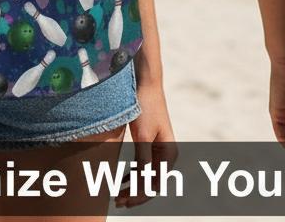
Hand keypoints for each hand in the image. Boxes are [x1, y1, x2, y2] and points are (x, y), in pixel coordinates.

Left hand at [115, 76, 176, 208]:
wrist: (146, 84)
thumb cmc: (145, 108)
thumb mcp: (143, 136)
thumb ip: (143, 162)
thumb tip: (141, 186)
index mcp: (169, 154)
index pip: (154, 184)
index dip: (139, 196)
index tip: (122, 201)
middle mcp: (168, 154)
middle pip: (152, 183)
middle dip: (135, 194)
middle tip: (116, 201)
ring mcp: (160, 149)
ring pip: (147, 176)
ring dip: (133, 186)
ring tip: (117, 194)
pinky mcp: (152, 143)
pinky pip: (145, 166)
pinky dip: (134, 174)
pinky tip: (122, 180)